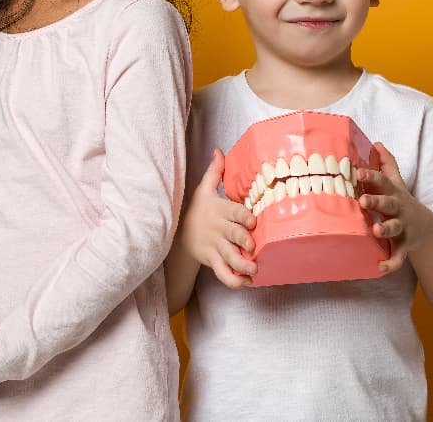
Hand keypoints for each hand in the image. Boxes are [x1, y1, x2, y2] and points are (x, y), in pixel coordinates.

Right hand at [178, 149, 256, 287]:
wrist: (177, 234)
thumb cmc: (197, 210)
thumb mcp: (203, 189)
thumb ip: (214, 171)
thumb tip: (219, 150)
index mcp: (220, 210)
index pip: (234, 212)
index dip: (243, 217)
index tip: (253, 222)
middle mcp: (219, 230)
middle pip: (234, 236)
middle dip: (244, 243)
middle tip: (254, 249)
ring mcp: (215, 247)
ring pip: (229, 258)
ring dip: (242, 266)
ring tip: (254, 271)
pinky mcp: (211, 260)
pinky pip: (223, 273)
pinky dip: (234, 281)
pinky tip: (247, 283)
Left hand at [357, 142, 432, 274]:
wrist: (424, 227)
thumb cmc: (401, 202)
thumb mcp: (397, 183)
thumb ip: (387, 164)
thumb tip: (376, 143)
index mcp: (394, 194)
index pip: (383, 182)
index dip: (371, 176)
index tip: (358, 172)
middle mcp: (398, 209)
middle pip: (388, 204)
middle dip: (376, 202)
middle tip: (363, 200)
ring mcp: (403, 228)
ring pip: (394, 228)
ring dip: (385, 229)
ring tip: (375, 230)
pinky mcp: (404, 245)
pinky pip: (398, 256)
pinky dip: (390, 263)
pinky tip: (379, 268)